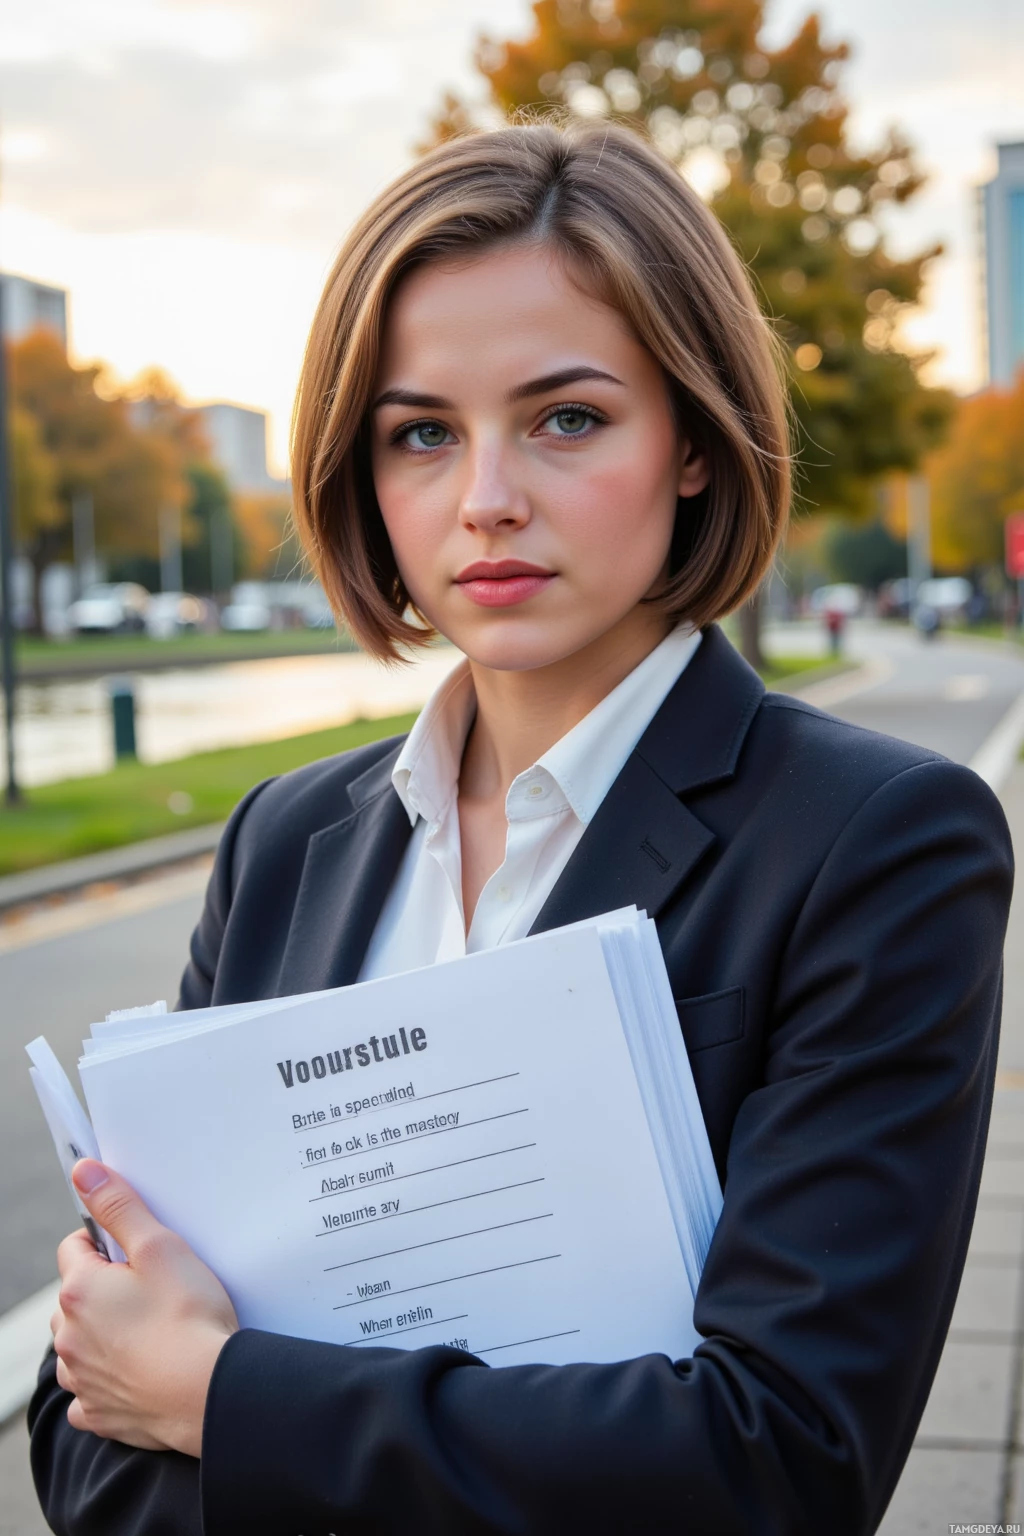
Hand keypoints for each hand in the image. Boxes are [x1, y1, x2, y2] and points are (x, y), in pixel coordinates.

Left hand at [50, 1159, 238, 1457]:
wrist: (207, 1393)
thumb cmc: (189, 1317)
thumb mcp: (160, 1246)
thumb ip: (119, 1206)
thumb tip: (83, 1173)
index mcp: (79, 1291)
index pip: (75, 1246)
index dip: (106, 1240)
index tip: (137, 1249)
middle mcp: (68, 1338)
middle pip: (75, 1297)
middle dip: (104, 1287)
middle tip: (151, 1288)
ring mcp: (81, 1380)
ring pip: (80, 1344)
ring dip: (102, 1334)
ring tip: (150, 1329)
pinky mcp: (99, 1413)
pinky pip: (90, 1392)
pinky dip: (108, 1379)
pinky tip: (141, 1370)